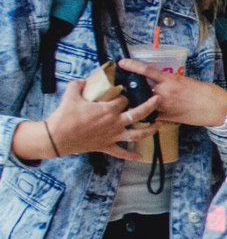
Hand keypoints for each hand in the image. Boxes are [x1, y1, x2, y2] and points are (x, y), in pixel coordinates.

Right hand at [12, 79, 159, 160]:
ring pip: (137, 134)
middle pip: (139, 113)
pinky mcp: (106, 146)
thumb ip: (80, 84)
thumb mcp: (71, 94)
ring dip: (150, 130)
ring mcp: (112, 135)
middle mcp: (114, 122)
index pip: (124, 99)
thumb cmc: (64, 116)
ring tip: (159, 125)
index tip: (126, 92)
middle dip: (150, 106)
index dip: (127, 94)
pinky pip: (121, 153)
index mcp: (108, 109)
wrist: (56, 137)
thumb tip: (86, 80)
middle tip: (158, 100)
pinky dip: (131, 156)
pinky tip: (140, 157)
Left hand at [117, 58, 226, 127]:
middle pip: (140, 89)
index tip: (122, 63)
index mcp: (171, 80)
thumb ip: (171, 82)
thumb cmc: (206, 93)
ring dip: (139, 103)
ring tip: (135, 103)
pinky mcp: (168, 119)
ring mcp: (165, 107)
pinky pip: (153, 117)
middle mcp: (165, 93)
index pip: (146, 71)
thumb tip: (161, 83)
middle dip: (132, 89)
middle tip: (125, 87)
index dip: (132, 66)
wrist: (218, 108)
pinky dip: (150, 116)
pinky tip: (150, 116)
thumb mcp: (187, 81)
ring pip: (144, 104)